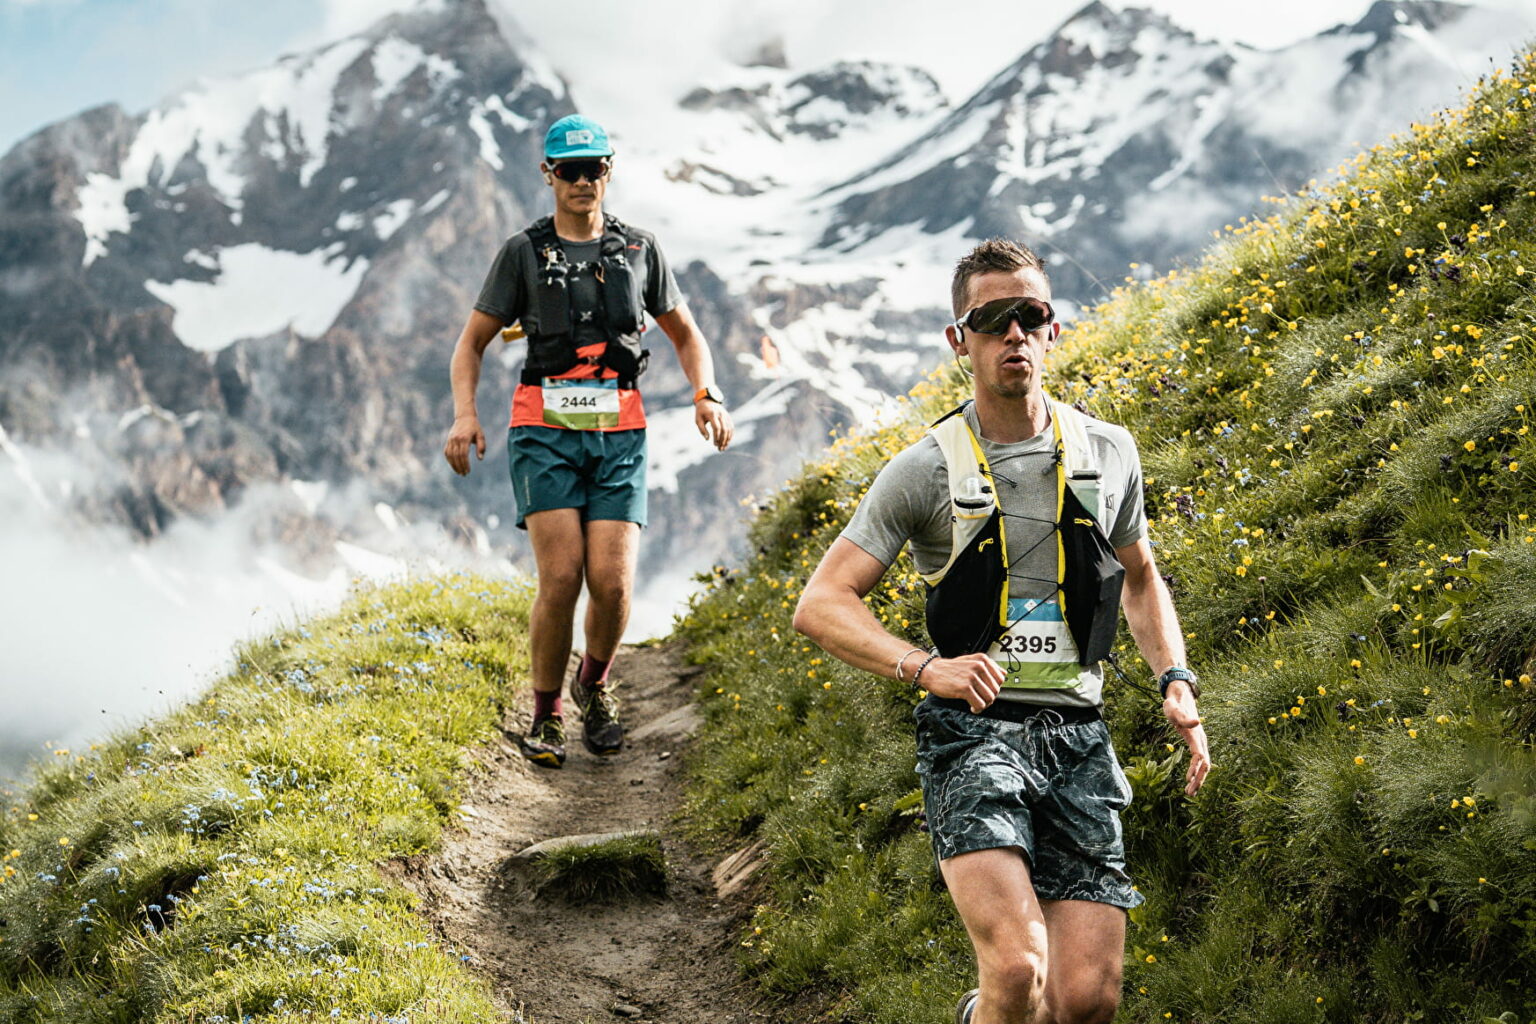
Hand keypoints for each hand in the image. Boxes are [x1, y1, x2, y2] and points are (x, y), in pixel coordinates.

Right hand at [444, 415, 485, 475]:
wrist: (465, 417)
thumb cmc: (475, 427)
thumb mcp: (481, 436)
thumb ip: (481, 447)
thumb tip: (480, 459)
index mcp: (464, 438)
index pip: (463, 454)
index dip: (465, 464)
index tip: (468, 471)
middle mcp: (456, 439)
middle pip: (456, 456)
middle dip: (460, 466)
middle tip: (464, 474)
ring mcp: (450, 440)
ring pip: (450, 455)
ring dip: (454, 465)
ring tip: (459, 472)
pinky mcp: (448, 440)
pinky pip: (446, 452)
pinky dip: (449, 460)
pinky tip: (453, 465)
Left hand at [695, 400, 733, 450]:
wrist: (707, 400)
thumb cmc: (701, 411)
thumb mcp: (698, 419)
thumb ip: (702, 429)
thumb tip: (707, 439)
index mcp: (712, 414)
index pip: (716, 427)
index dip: (716, 437)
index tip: (714, 444)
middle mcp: (721, 414)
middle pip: (724, 429)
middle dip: (722, 440)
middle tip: (719, 449)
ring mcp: (726, 416)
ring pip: (729, 429)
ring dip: (727, 440)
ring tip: (723, 448)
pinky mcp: (728, 417)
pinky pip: (731, 427)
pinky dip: (730, 435)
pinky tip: (727, 442)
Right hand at [917, 653, 1004, 711]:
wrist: (931, 671)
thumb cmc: (949, 668)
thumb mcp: (970, 661)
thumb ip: (987, 666)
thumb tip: (1004, 673)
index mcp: (982, 659)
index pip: (1001, 678)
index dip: (994, 688)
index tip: (986, 691)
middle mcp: (979, 666)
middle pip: (996, 690)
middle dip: (989, 698)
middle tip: (979, 700)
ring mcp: (972, 677)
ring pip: (989, 698)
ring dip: (984, 705)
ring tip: (975, 704)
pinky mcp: (965, 688)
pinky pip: (979, 704)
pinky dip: (977, 709)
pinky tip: (971, 707)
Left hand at [1161, 680, 1210, 794]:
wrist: (1181, 696)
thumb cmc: (1174, 703)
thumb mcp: (1173, 708)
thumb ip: (1183, 717)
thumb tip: (1197, 722)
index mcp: (1195, 735)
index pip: (1199, 756)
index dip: (1194, 769)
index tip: (1188, 780)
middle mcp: (1201, 740)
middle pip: (1204, 764)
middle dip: (1198, 780)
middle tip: (1189, 793)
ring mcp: (1200, 742)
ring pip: (1204, 765)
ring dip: (1199, 779)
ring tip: (1190, 792)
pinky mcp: (1197, 743)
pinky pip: (1200, 761)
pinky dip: (1197, 772)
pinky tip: (1191, 781)